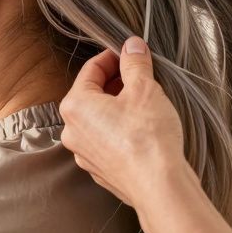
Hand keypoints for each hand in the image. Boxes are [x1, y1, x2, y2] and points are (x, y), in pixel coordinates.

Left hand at [60, 36, 186, 205]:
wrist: (159, 186)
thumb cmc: (148, 137)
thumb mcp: (144, 89)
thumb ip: (135, 63)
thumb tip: (132, 46)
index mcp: (75, 106)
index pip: (91, 70)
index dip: (112, 57)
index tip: (129, 53)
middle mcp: (73, 131)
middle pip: (92, 95)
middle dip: (116, 83)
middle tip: (140, 76)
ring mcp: (85, 154)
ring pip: (100, 119)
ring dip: (118, 107)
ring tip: (145, 102)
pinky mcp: (100, 170)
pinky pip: (107, 141)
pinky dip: (121, 130)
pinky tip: (142, 130)